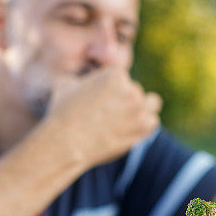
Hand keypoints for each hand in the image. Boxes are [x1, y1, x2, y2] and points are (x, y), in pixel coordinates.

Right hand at [43, 67, 161, 166]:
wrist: (66, 141)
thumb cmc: (62, 113)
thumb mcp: (65, 84)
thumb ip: (80, 78)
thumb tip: (82, 80)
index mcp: (114, 73)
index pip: (121, 77)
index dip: (110, 88)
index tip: (101, 100)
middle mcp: (130, 88)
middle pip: (134, 90)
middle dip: (123, 100)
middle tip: (108, 114)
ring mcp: (139, 108)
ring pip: (151, 102)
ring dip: (142, 108)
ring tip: (127, 118)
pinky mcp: (143, 127)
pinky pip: (153, 121)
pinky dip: (144, 125)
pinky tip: (131, 129)